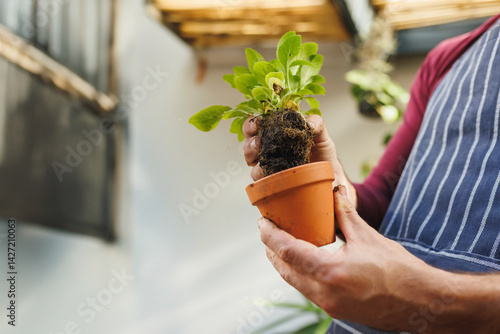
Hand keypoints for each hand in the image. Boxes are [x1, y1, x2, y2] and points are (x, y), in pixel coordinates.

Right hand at [243, 115, 356, 204]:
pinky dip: (261, 173)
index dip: (253, 123)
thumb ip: (316, 123)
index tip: (257, 124)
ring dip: (252, 157)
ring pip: (250, 159)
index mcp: (277, 131)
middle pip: (249, 141)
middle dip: (249, 141)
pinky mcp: (270, 179)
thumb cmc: (322, 152)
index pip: (259, 124)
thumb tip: (308, 123)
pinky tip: (270, 172)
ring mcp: (268, 163)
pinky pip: (259, 177)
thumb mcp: (321, 134)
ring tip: (261, 158)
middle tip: (257, 143)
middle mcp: (269, 147)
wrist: (328, 175)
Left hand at [258, 185, 447, 331]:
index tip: (262, 223)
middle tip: (268, 230)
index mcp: (330, 272)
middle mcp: (324, 292)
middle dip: (271, 249)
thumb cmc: (399, 271)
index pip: (287, 251)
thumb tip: (334, 190)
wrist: (421, 304)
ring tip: (280, 243)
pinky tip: (302, 261)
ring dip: (283, 262)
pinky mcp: (335, 310)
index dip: (270, 236)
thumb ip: (345, 214)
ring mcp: (329, 305)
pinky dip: (298, 273)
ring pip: (294, 281)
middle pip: (285, 269)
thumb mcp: (368, 237)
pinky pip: (307, 290)